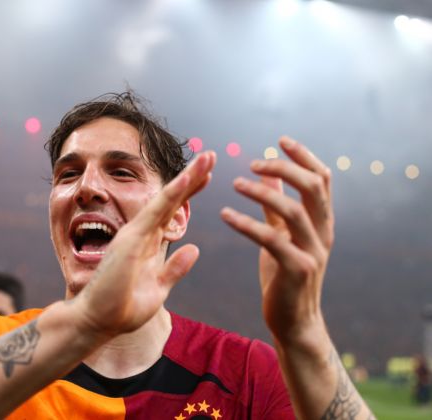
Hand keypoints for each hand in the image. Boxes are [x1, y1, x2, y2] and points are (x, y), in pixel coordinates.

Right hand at [74, 151, 215, 337]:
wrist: (95, 322)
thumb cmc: (121, 308)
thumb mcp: (158, 288)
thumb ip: (175, 268)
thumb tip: (194, 248)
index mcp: (148, 243)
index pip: (172, 211)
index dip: (190, 192)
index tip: (209, 175)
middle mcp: (141, 233)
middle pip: (171, 199)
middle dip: (192, 177)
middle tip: (212, 155)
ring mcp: (136, 234)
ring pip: (166, 199)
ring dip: (188, 177)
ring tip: (208, 158)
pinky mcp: (132, 240)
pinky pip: (155, 212)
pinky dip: (172, 194)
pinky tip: (188, 179)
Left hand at [221, 137, 333, 345]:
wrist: (294, 321)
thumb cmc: (286, 276)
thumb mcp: (284, 236)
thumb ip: (278, 208)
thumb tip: (270, 178)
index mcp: (322, 222)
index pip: (322, 179)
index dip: (304, 156)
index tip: (280, 141)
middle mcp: (323, 233)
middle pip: (314, 187)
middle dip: (284, 168)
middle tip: (253, 163)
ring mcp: (313, 252)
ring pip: (294, 211)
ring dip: (263, 194)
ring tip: (235, 184)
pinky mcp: (296, 270)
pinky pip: (272, 240)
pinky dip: (247, 224)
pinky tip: (225, 215)